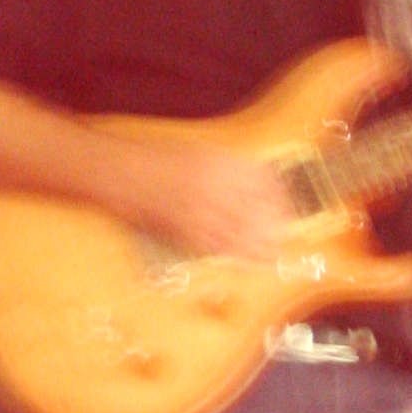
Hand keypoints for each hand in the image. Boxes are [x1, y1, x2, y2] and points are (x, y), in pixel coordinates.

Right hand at [116, 136, 295, 264]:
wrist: (123, 174)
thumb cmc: (160, 159)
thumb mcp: (203, 153)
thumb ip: (233, 168)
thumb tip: (265, 184)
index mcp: (222, 165)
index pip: (265, 183)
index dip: (281, 196)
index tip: (288, 201)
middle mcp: (216, 191)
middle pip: (260, 213)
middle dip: (279, 224)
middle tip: (288, 229)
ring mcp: (202, 215)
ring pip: (245, 237)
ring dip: (266, 245)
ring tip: (277, 248)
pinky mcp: (188, 236)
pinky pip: (222, 250)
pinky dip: (241, 256)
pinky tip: (253, 259)